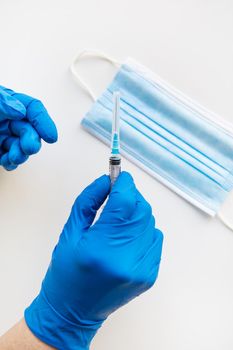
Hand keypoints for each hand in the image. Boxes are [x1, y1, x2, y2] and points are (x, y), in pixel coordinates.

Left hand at [0, 86, 56, 169]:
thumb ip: (3, 102)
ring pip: (21, 147)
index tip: (51, 136)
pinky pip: (9, 158)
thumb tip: (19, 110)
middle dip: (32, 141)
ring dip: (21, 154)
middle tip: (30, 147)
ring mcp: (3, 135)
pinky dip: (10, 163)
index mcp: (10, 103)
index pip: (33, 109)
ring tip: (15, 157)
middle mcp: (9, 120)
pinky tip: (8, 161)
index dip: (44, 122)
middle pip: (30, 131)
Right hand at [25, 172, 162, 349]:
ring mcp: (141, 269)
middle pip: (141, 210)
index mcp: (101, 248)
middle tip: (117, 196)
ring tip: (119, 220)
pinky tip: (127, 237)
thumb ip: (89, 201)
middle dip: (130, 196)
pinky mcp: (150, 275)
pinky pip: (155, 238)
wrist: (74, 312)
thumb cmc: (66, 272)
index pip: (125, 202)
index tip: (119, 176)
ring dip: (136, 213)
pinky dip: (143, 230)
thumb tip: (106, 180)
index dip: (124, 184)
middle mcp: (126, 259)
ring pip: (150, 222)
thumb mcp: (70, 232)